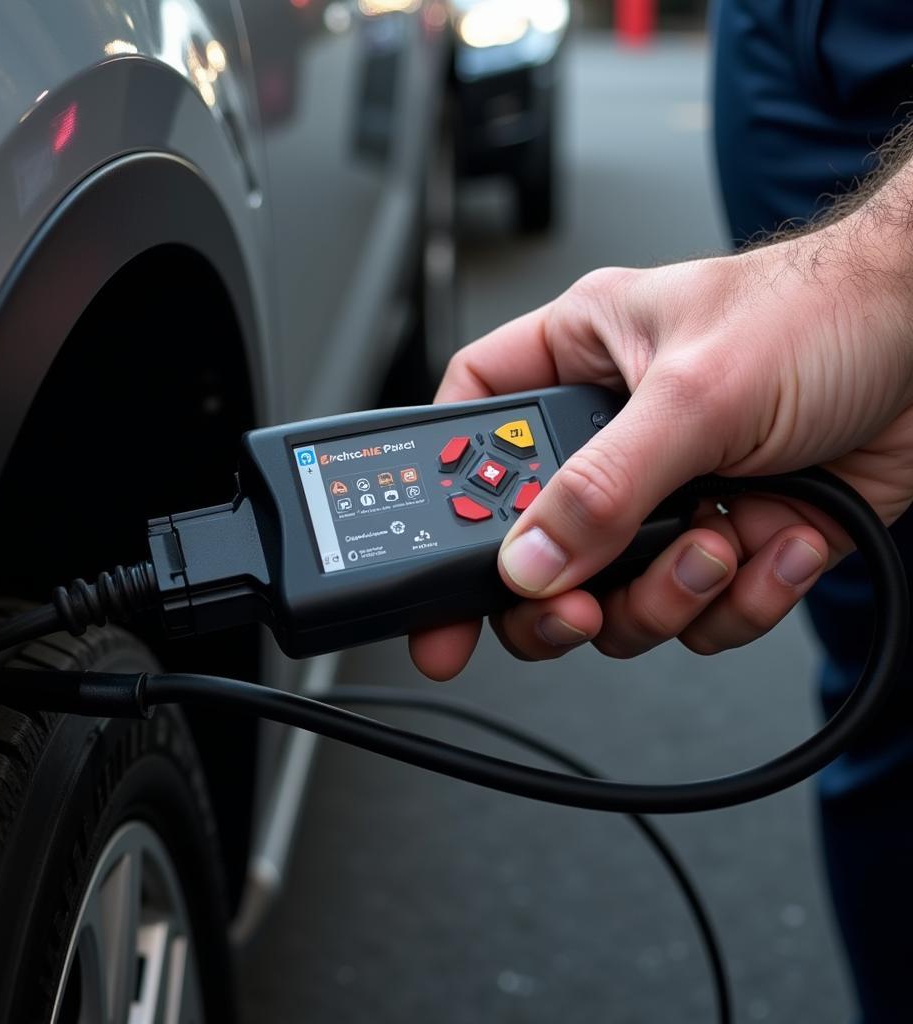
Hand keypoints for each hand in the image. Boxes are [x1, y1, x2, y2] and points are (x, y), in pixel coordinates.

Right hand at [410, 218, 912, 679]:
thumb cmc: (826, 316)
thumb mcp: (696, 394)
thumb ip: (603, 486)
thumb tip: (528, 560)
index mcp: (581, 363)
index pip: (476, 426)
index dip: (448, 493)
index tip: (442, 565)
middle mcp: (616, 438)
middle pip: (536, 543)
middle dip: (562, 592)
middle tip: (577, 608)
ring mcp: (671, 497)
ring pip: (617, 596)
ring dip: (670, 595)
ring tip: (717, 547)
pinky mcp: (730, 541)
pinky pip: (701, 614)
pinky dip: (742, 599)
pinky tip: (780, 543)